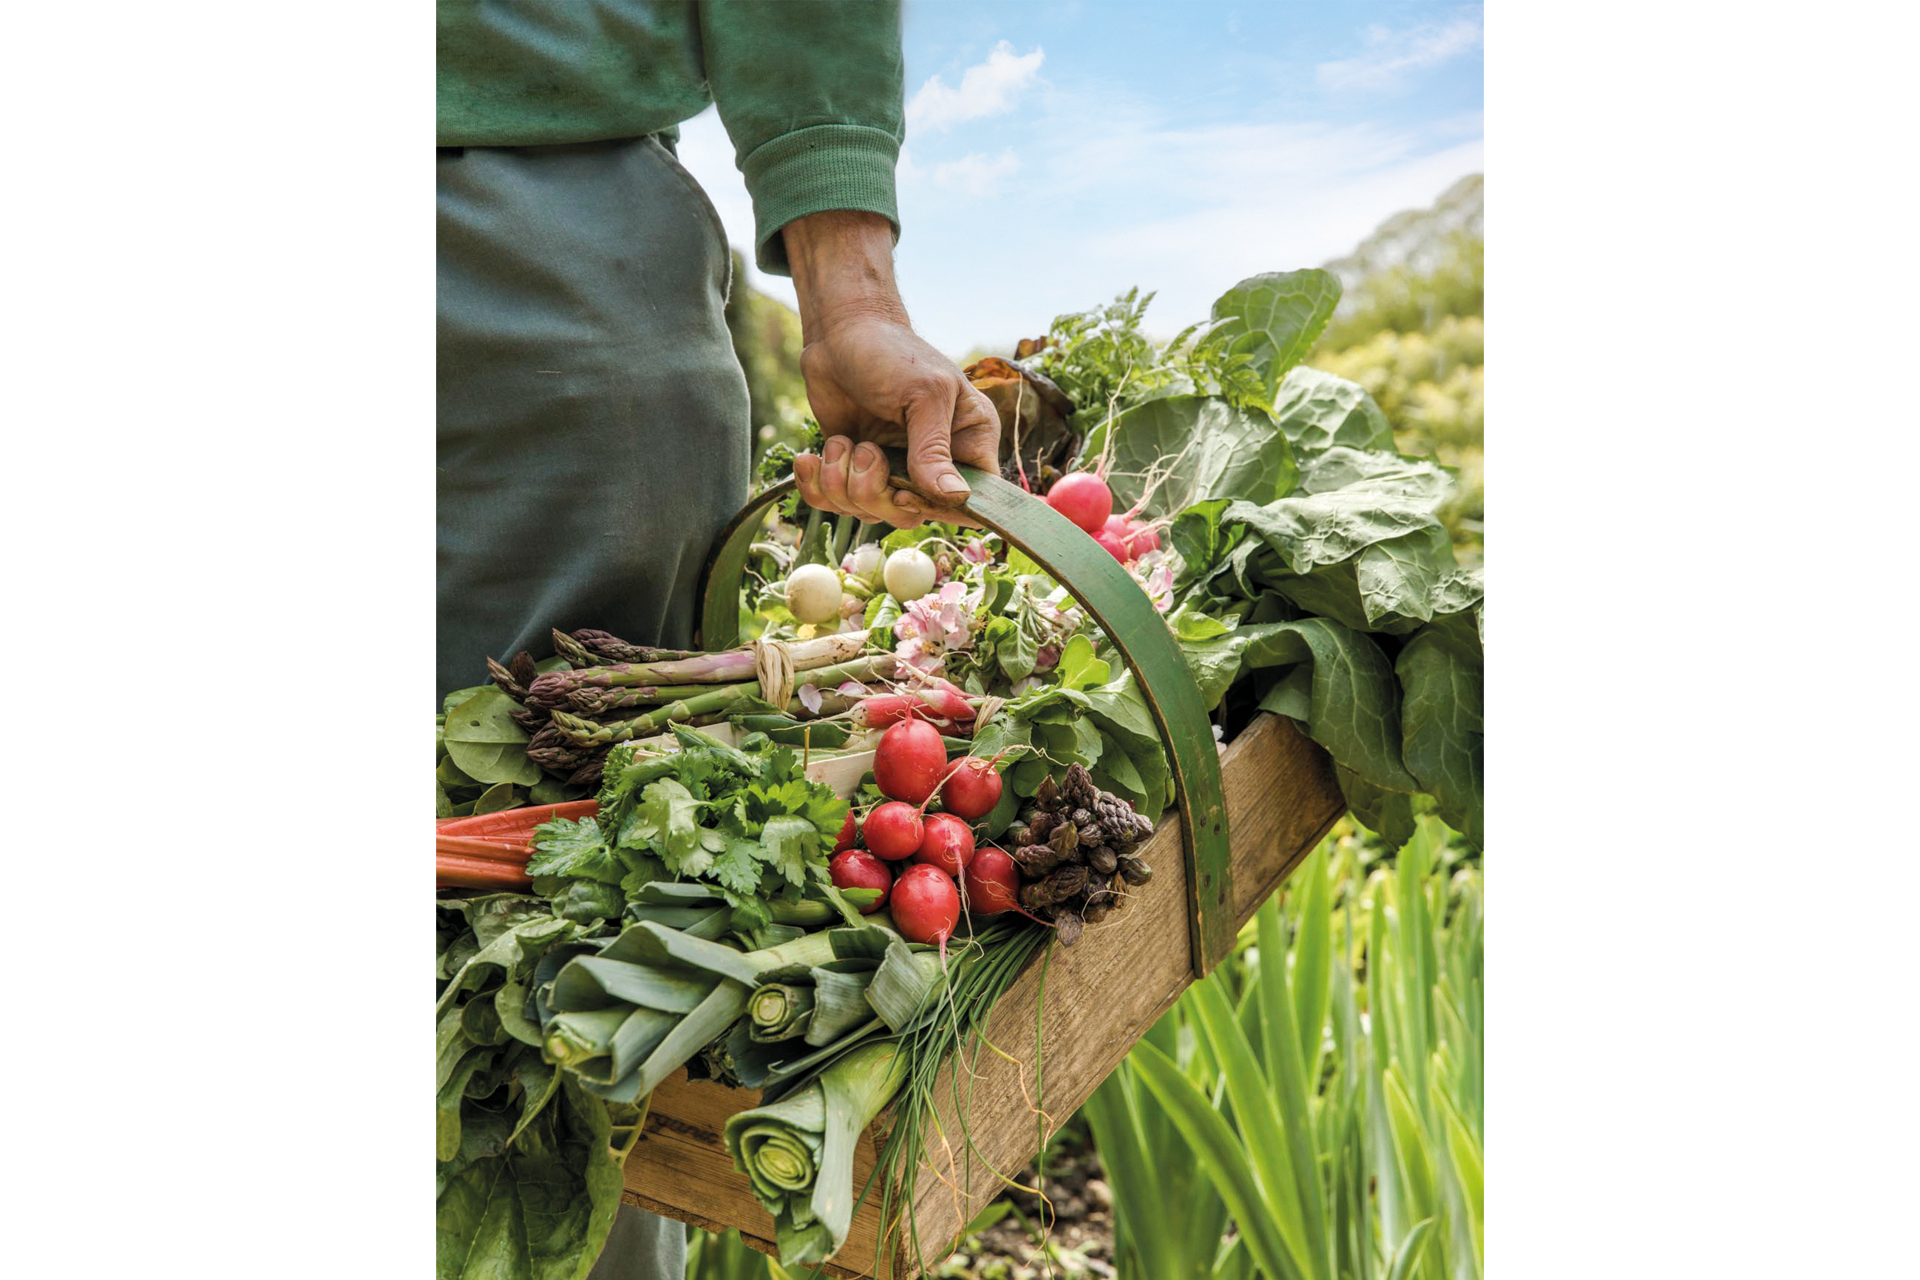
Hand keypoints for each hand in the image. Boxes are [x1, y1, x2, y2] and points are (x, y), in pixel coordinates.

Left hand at [782, 212, 1000, 528]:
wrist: (840, 335)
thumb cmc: (891, 352)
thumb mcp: (922, 394)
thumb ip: (934, 448)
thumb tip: (956, 497)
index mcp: (969, 441)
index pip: (972, 501)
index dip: (938, 508)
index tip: (904, 491)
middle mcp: (936, 463)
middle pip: (914, 515)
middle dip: (876, 492)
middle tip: (863, 452)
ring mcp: (895, 470)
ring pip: (872, 513)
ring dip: (843, 483)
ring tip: (840, 443)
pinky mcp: (857, 472)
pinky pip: (838, 505)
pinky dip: (818, 486)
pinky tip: (811, 458)